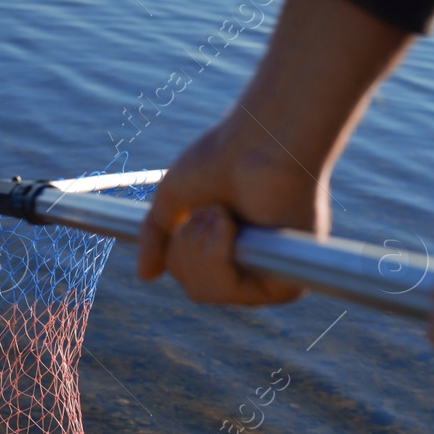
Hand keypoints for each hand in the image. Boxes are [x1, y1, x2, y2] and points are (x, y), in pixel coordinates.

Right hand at [135, 115, 322, 304]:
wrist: (260, 141)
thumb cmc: (224, 158)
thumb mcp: (172, 199)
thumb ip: (157, 236)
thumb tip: (146, 275)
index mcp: (232, 248)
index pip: (191, 277)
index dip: (180, 250)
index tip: (196, 212)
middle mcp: (254, 265)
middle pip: (197, 289)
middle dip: (187, 247)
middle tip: (210, 210)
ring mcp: (270, 275)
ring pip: (209, 291)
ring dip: (201, 248)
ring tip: (223, 213)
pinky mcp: (286, 281)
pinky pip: (234, 292)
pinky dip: (218, 258)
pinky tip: (229, 226)